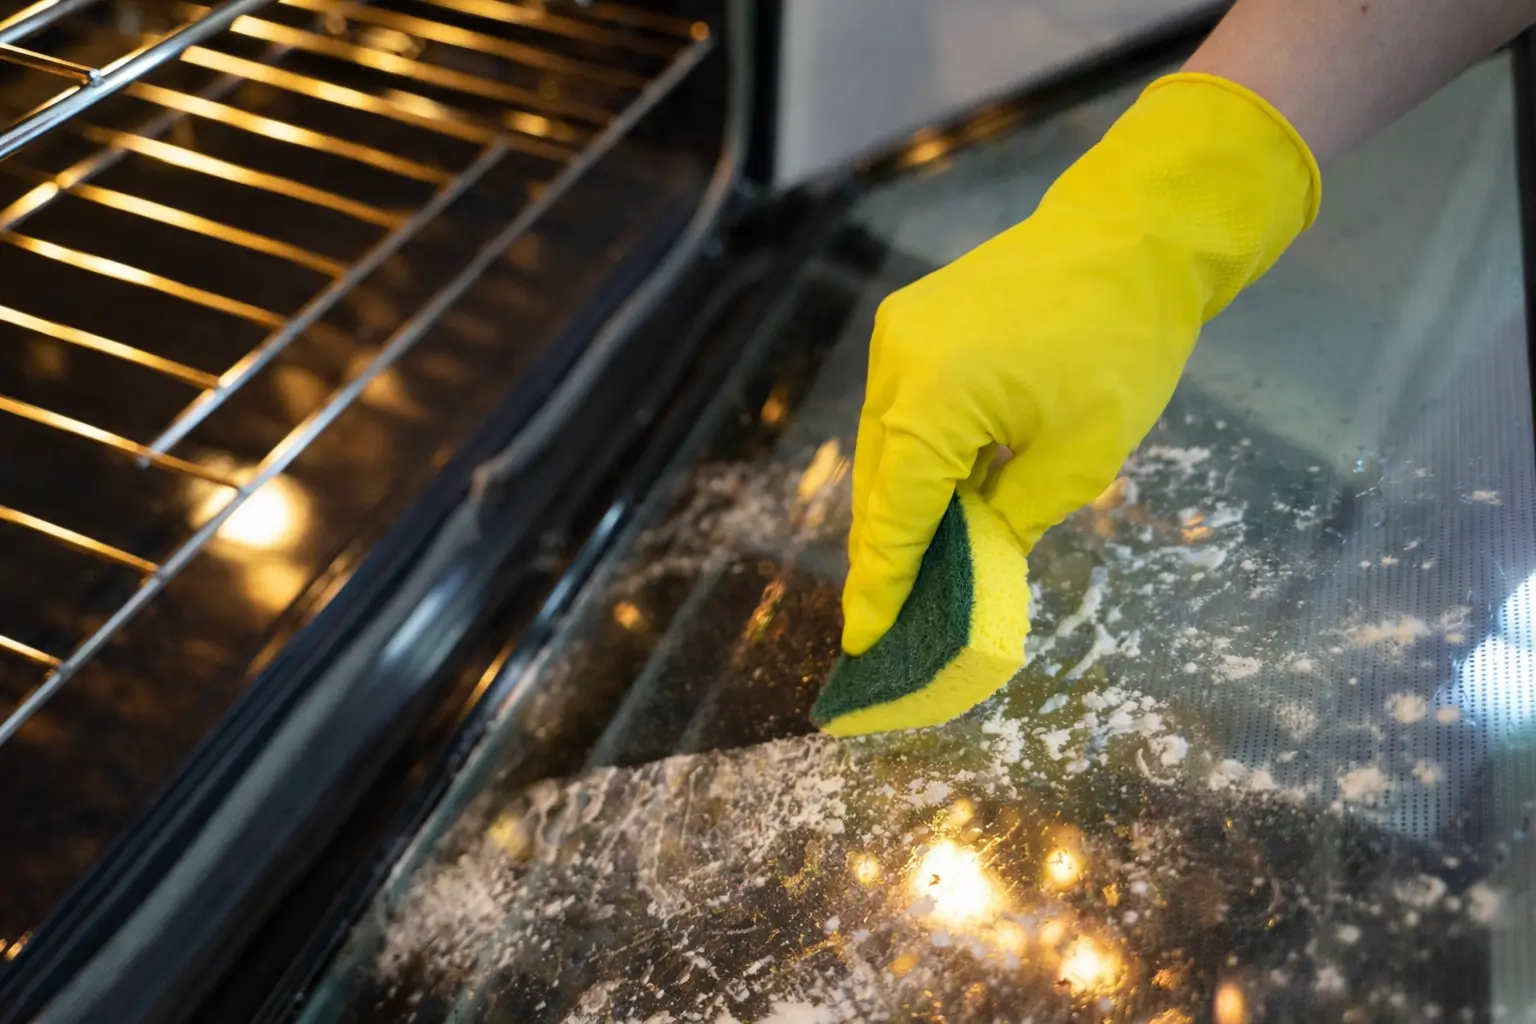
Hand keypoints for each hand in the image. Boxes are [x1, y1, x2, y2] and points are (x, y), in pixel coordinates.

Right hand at [842, 73, 1321, 654]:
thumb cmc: (1122, 343)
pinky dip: (916, 457)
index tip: (864, 641)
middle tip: (891, 617)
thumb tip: (970, 556)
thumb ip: (1011, 518)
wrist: (1135, 231)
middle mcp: (896, 364)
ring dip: (902, 504)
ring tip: (915, 568)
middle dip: (886, 551)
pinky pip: (901, 409)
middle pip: (878, 483)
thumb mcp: (1080, 457)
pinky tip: (939, 496)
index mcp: (932, 399)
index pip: (892, 516)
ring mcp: (898, 336)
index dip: (880, 585)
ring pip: (884, 446)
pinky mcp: (913, 322)